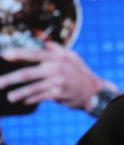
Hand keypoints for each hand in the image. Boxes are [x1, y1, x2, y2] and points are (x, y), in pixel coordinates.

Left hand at [0, 41, 119, 111]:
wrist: (94, 91)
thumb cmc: (81, 74)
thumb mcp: (73, 57)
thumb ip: (59, 50)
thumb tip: (46, 43)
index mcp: (58, 57)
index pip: (34, 53)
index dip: (18, 53)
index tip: (4, 54)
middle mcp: (57, 68)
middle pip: (28, 73)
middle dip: (10, 78)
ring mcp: (57, 82)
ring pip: (32, 88)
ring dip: (19, 93)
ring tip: (10, 96)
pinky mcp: (58, 94)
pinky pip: (40, 97)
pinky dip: (31, 99)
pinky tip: (24, 101)